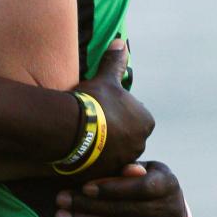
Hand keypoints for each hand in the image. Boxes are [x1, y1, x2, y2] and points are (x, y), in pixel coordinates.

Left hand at [54, 159, 186, 216]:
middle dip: (88, 205)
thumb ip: (134, 169)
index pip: (138, 187)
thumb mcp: (149, 173)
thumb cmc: (152, 188)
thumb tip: (127, 169)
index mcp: (168, 186)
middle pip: (122, 209)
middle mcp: (169, 212)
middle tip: (61, 200)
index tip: (84, 187)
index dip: (110, 188)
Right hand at [78, 44, 153, 174]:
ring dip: (103, 148)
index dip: (116, 113)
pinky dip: (93, 161)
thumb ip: (115, 62)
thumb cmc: (92, 101)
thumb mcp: (105, 79)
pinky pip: (102, 167)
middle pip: (126, 137)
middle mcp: (140, 144)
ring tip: (83, 138)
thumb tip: (120, 42)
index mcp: (145, 122)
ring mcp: (124, 161)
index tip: (102, 109)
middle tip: (92, 123)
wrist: (71, 127)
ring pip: (114, 153)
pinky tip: (80, 151)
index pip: (134, 117)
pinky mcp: (107, 174)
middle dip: (112, 133)